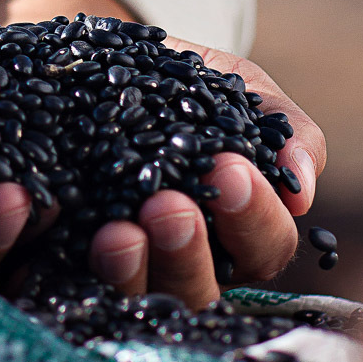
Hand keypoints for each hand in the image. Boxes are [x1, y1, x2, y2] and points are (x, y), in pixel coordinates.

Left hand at [87, 41, 324, 308]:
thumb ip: (285, 128)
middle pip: (200, 291)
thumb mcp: (240, 88)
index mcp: (238, 234)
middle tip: (168, 206)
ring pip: (134, 299)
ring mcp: (128, 270)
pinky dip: (61, 262)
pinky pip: (66, 281)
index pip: (264, 249)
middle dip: (187, 252)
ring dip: (129, 270)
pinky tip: (62, 229)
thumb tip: (301, 188)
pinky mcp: (65, 262)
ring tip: (117, 232)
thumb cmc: (189, 81)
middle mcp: (187, 263)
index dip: (253, 218)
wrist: (106, 62)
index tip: (230, 170)